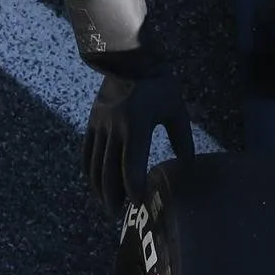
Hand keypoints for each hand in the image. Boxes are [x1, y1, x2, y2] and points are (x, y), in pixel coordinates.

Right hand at [83, 61, 194, 215]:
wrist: (128, 60)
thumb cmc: (158, 85)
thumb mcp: (176, 111)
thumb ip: (182, 138)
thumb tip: (187, 162)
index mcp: (137, 128)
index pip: (131, 166)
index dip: (133, 188)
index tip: (138, 203)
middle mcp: (115, 130)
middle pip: (109, 171)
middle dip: (113, 196)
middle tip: (119, 214)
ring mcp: (100, 127)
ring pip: (95, 164)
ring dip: (99, 187)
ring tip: (106, 204)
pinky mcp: (92, 122)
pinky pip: (87, 151)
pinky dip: (89, 169)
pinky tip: (93, 182)